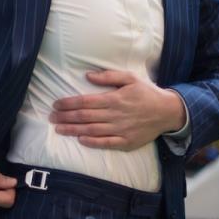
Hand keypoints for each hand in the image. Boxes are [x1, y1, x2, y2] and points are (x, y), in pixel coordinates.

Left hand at [49, 70, 186, 150]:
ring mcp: (121, 130)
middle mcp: (115, 115)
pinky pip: (106, 143)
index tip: (55, 104)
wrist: (168, 112)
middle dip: (65, 117)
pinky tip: (80, 140)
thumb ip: (108, 76)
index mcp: (114, 99)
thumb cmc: (146, 93)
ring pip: (92, 130)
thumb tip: (87, 75)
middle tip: (50, 117)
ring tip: (58, 129)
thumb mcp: (130, 78)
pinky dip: (92, 142)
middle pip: (85, 117)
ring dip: (73, 130)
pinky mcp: (127, 142)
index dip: (68, 103)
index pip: (85, 101)